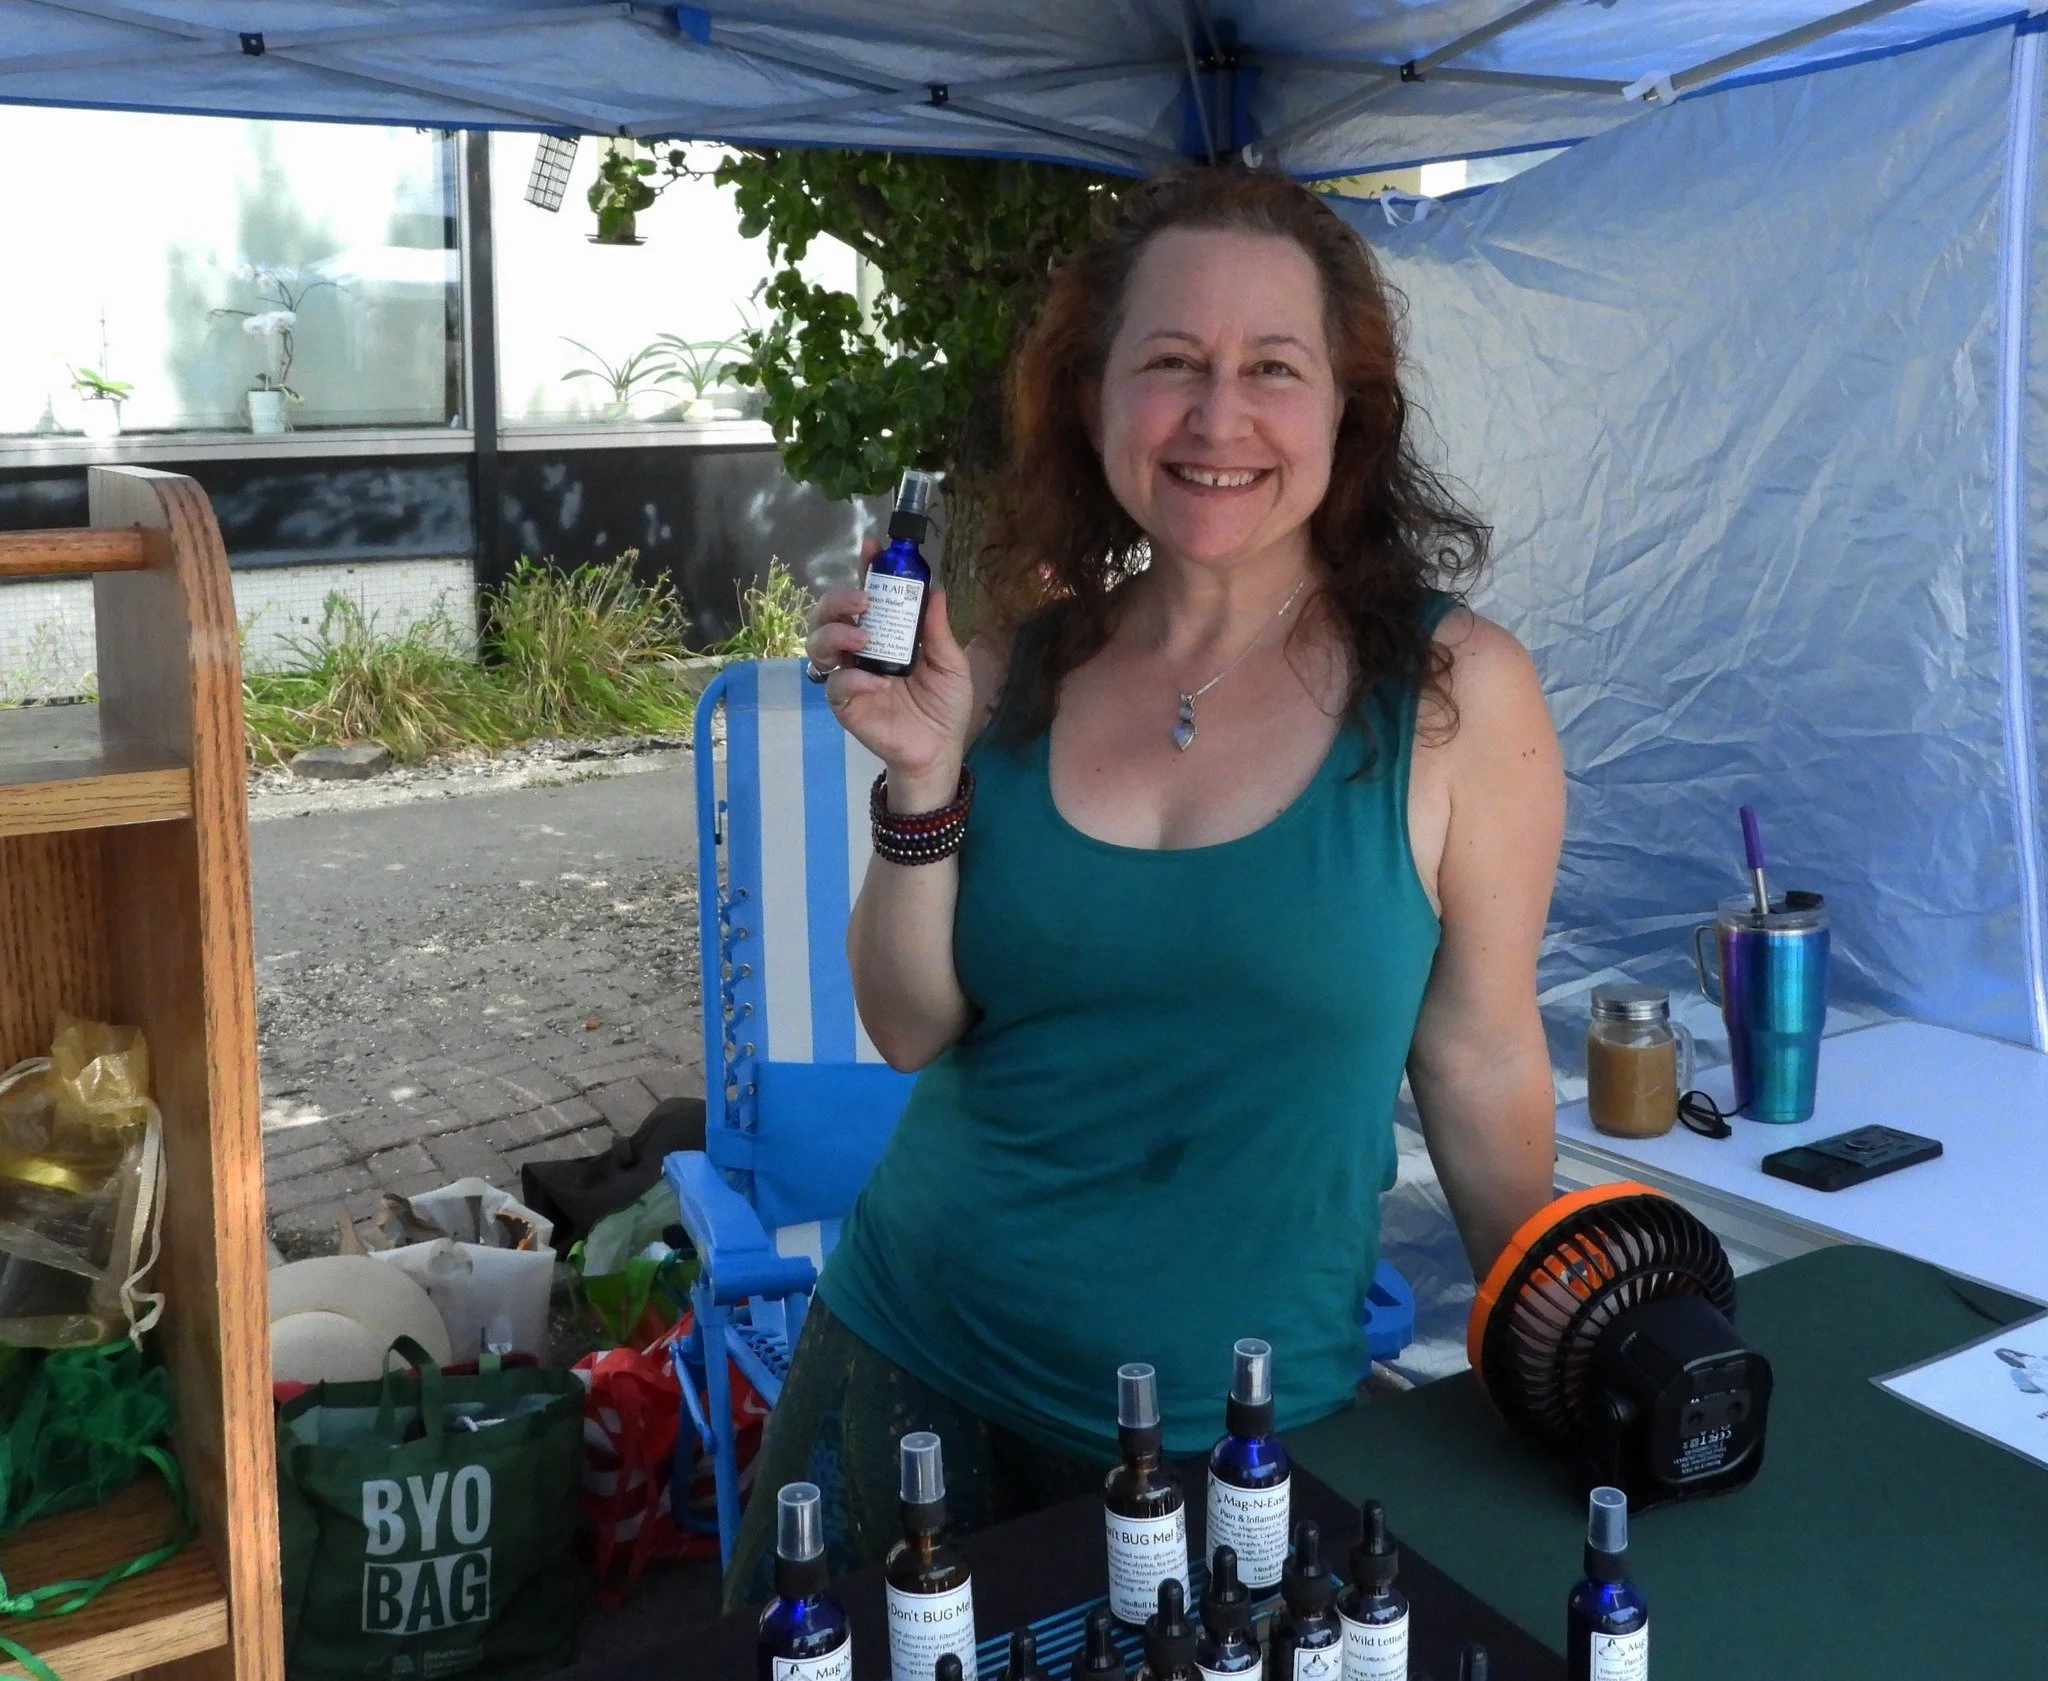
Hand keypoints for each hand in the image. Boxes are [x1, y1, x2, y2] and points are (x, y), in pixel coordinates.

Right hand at [807, 541, 976, 808]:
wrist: (939, 749)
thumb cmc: (943, 704)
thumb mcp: (950, 662)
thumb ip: (937, 629)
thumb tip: (936, 589)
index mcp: (885, 633)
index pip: (867, 593)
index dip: (865, 569)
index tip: (872, 548)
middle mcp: (860, 648)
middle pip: (829, 613)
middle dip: (839, 599)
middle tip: (863, 602)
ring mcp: (848, 674)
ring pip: (817, 643)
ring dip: (835, 634)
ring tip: (862, 640)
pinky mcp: (844, 703)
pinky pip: (835, 684)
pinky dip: (853, 679)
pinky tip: (878, 684)